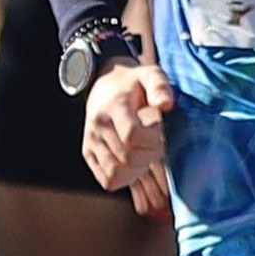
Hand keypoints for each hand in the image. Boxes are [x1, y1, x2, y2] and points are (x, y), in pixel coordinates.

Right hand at [83, 58, 175, 212]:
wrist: (105, 87)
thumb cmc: (134, 84)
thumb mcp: (150, 75)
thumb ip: (160, 87)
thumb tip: (166, 104)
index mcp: (113, 106)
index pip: (131, 135)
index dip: (152, 140)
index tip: (161, 132)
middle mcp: (97, 125)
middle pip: (126, 157)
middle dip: (150, 155)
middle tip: (158, 144)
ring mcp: (91, 141)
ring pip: (116, 172)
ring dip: (138, 169)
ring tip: (146, 154)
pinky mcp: (88, 154)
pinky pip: (107, 180)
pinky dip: (125, 179)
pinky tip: (135, 165)